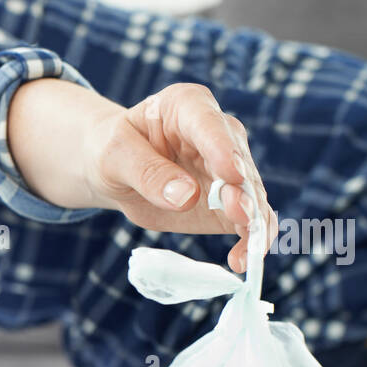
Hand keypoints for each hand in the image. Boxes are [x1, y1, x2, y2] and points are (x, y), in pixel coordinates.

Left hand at [81, 83, 278, 272]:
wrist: (116, 170)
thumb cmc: (113, 150)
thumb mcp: (115, 155)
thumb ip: (148, 172)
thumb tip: (186, 195)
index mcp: (187, 106)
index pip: (209, 123)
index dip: (222, 148)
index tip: (230, 174)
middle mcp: (218, 134)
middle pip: (239, 162)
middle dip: (242, 191)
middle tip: (238, 214)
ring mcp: (229, 170)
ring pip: (252, 194)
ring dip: (253, 221)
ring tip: (249, 249)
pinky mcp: (230, 203)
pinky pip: (248, 221)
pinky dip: (250, 241)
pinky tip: (243, 260)